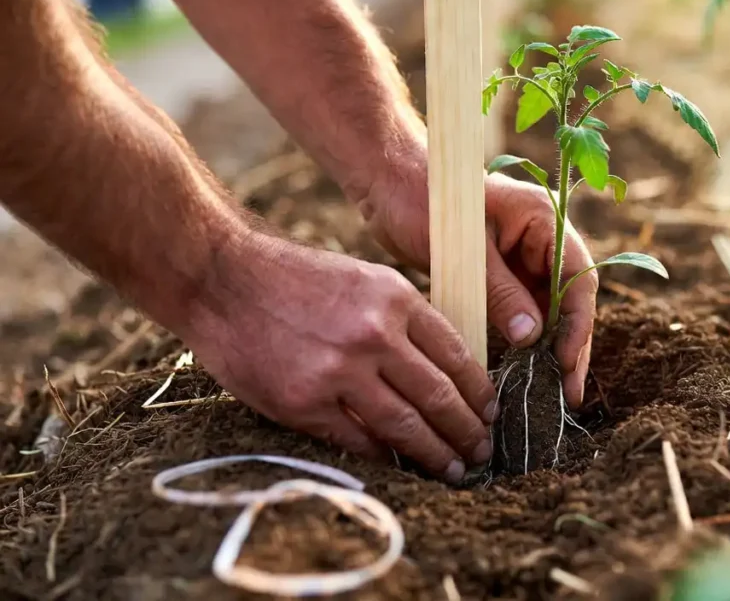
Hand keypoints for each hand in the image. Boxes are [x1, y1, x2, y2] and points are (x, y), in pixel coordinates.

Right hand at [181, 234, 496, 483]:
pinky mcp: (303, 403)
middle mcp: (373, 334)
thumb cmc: (295, 277)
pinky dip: (384, 456)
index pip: (457, 354)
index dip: (479, 390)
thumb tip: (446, 365)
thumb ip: (404, 318)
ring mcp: (338, 371)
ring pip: (405, 425)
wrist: (222, 279)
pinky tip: (401, 466)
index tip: (490, 411)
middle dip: (467, 430)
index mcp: (394, 298)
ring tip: (454, 468)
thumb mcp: (364, 278)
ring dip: (436, 453)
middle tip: (482, 451)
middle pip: (438, 395)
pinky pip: (357, 440)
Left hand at [360, 155, 597, 408]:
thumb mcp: (464, 250)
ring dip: (549, 348)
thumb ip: (500, 292)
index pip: (577, 278)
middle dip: (570, 347)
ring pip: (548, 310)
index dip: (577, 325)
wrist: (388, 181)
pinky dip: (524, 340)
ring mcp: (523, 257)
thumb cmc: (424, 199)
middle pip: (570, 300)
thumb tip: (533, 337)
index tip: (566, 363)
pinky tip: (522, 371)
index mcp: (544, 219)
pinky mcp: (501, 273)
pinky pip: (522, 311)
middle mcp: (541, 239)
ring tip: (550, 391)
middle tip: (568, 394)